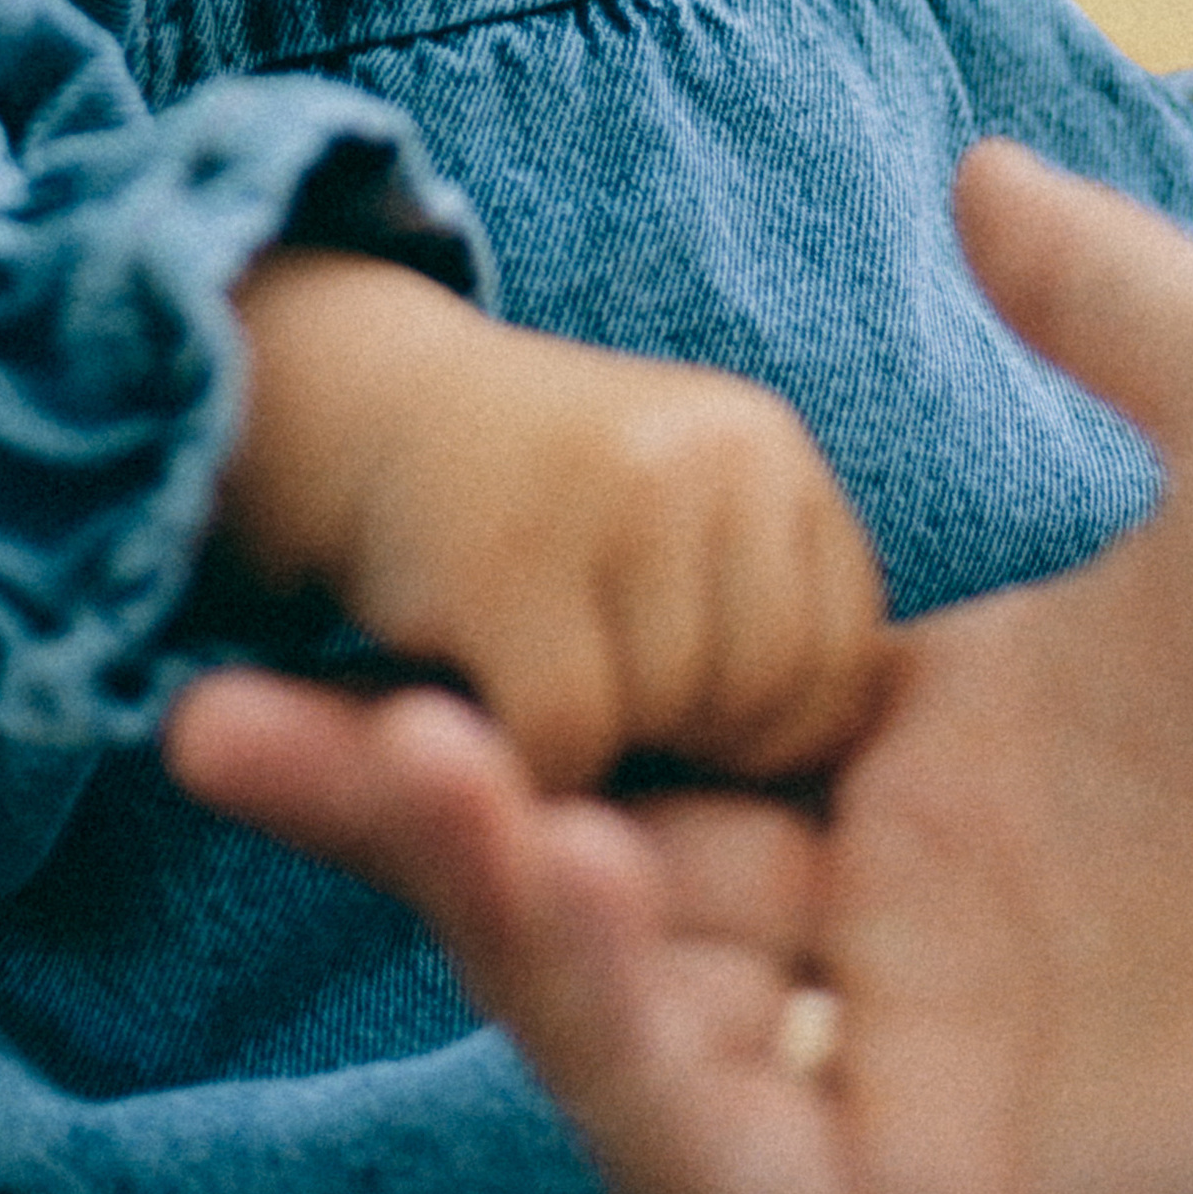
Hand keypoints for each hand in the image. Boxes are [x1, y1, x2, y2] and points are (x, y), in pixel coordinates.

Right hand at [176, 148, 1192, 1193]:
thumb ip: (1092, 282)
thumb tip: (969, 160)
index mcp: (956, 745)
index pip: (665, 727)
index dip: (515, 668)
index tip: (376, 585)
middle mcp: (916, 907)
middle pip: (583, 873)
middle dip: (392, 801)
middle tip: (213, 707)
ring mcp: (929, 1054)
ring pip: (610, 1007)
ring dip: (470, 887)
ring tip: (376, 747)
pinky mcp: (957, 1186)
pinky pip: (713, 1117)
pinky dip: (593, 1009)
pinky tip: (544, 855)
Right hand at [216, 249, 882, 788]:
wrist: (354, 410)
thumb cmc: (525, 512)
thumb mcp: (672, 523)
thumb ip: (750, 617)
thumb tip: (824, 783)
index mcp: (768, 454)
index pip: (838, 673)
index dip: (750, 731)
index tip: (659, 697)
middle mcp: (716, 454)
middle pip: (762, 708)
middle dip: (674, 740)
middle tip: (583, 680)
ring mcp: (618, 492)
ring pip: (664, 728)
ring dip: (591, 749)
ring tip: (526, 664)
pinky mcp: (514, 553)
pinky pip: (564, 742)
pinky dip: (514, 761)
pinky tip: (472, 693)